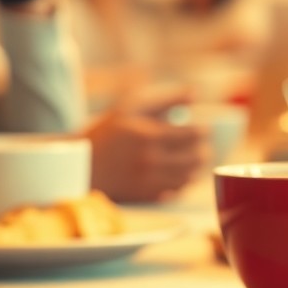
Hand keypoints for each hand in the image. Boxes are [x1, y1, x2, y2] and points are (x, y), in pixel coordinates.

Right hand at [85, 93, 207, 202]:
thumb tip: (196, 92)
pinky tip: (181, 172)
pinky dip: (184, 181)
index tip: (204, 128)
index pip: (192, 135)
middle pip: (195, 158)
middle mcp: (151, 161)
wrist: (84, 164)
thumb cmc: (109, 131)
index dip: (204, 131)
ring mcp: (150, 181)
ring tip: (195, 157)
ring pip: (189, 176)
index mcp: (149, 136)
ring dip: (197, 167)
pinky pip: (177, 191)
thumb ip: (166, 99)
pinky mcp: (147, 196)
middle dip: (204, 149)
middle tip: (203, 144)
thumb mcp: (132, 106)